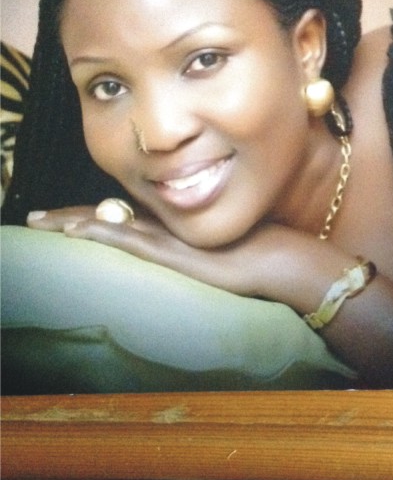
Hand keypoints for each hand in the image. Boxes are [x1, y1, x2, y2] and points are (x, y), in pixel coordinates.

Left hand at [26, 205, 295, 299]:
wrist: (271, 259)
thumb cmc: (249, 259)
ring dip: (68, 221)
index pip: (117, 218)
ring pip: (104, 222)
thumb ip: (192, 256)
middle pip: (102, 216)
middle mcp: (158, 226)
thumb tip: (184, 264)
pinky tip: (73, 232)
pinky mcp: (167, 249)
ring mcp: (161, 236)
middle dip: (66, 217)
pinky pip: (124, 237)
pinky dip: (96, 232)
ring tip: (38, 222)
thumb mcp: (212, 258)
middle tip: (34, 218)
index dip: (87, 217)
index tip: (61, 221)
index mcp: (166, 228)